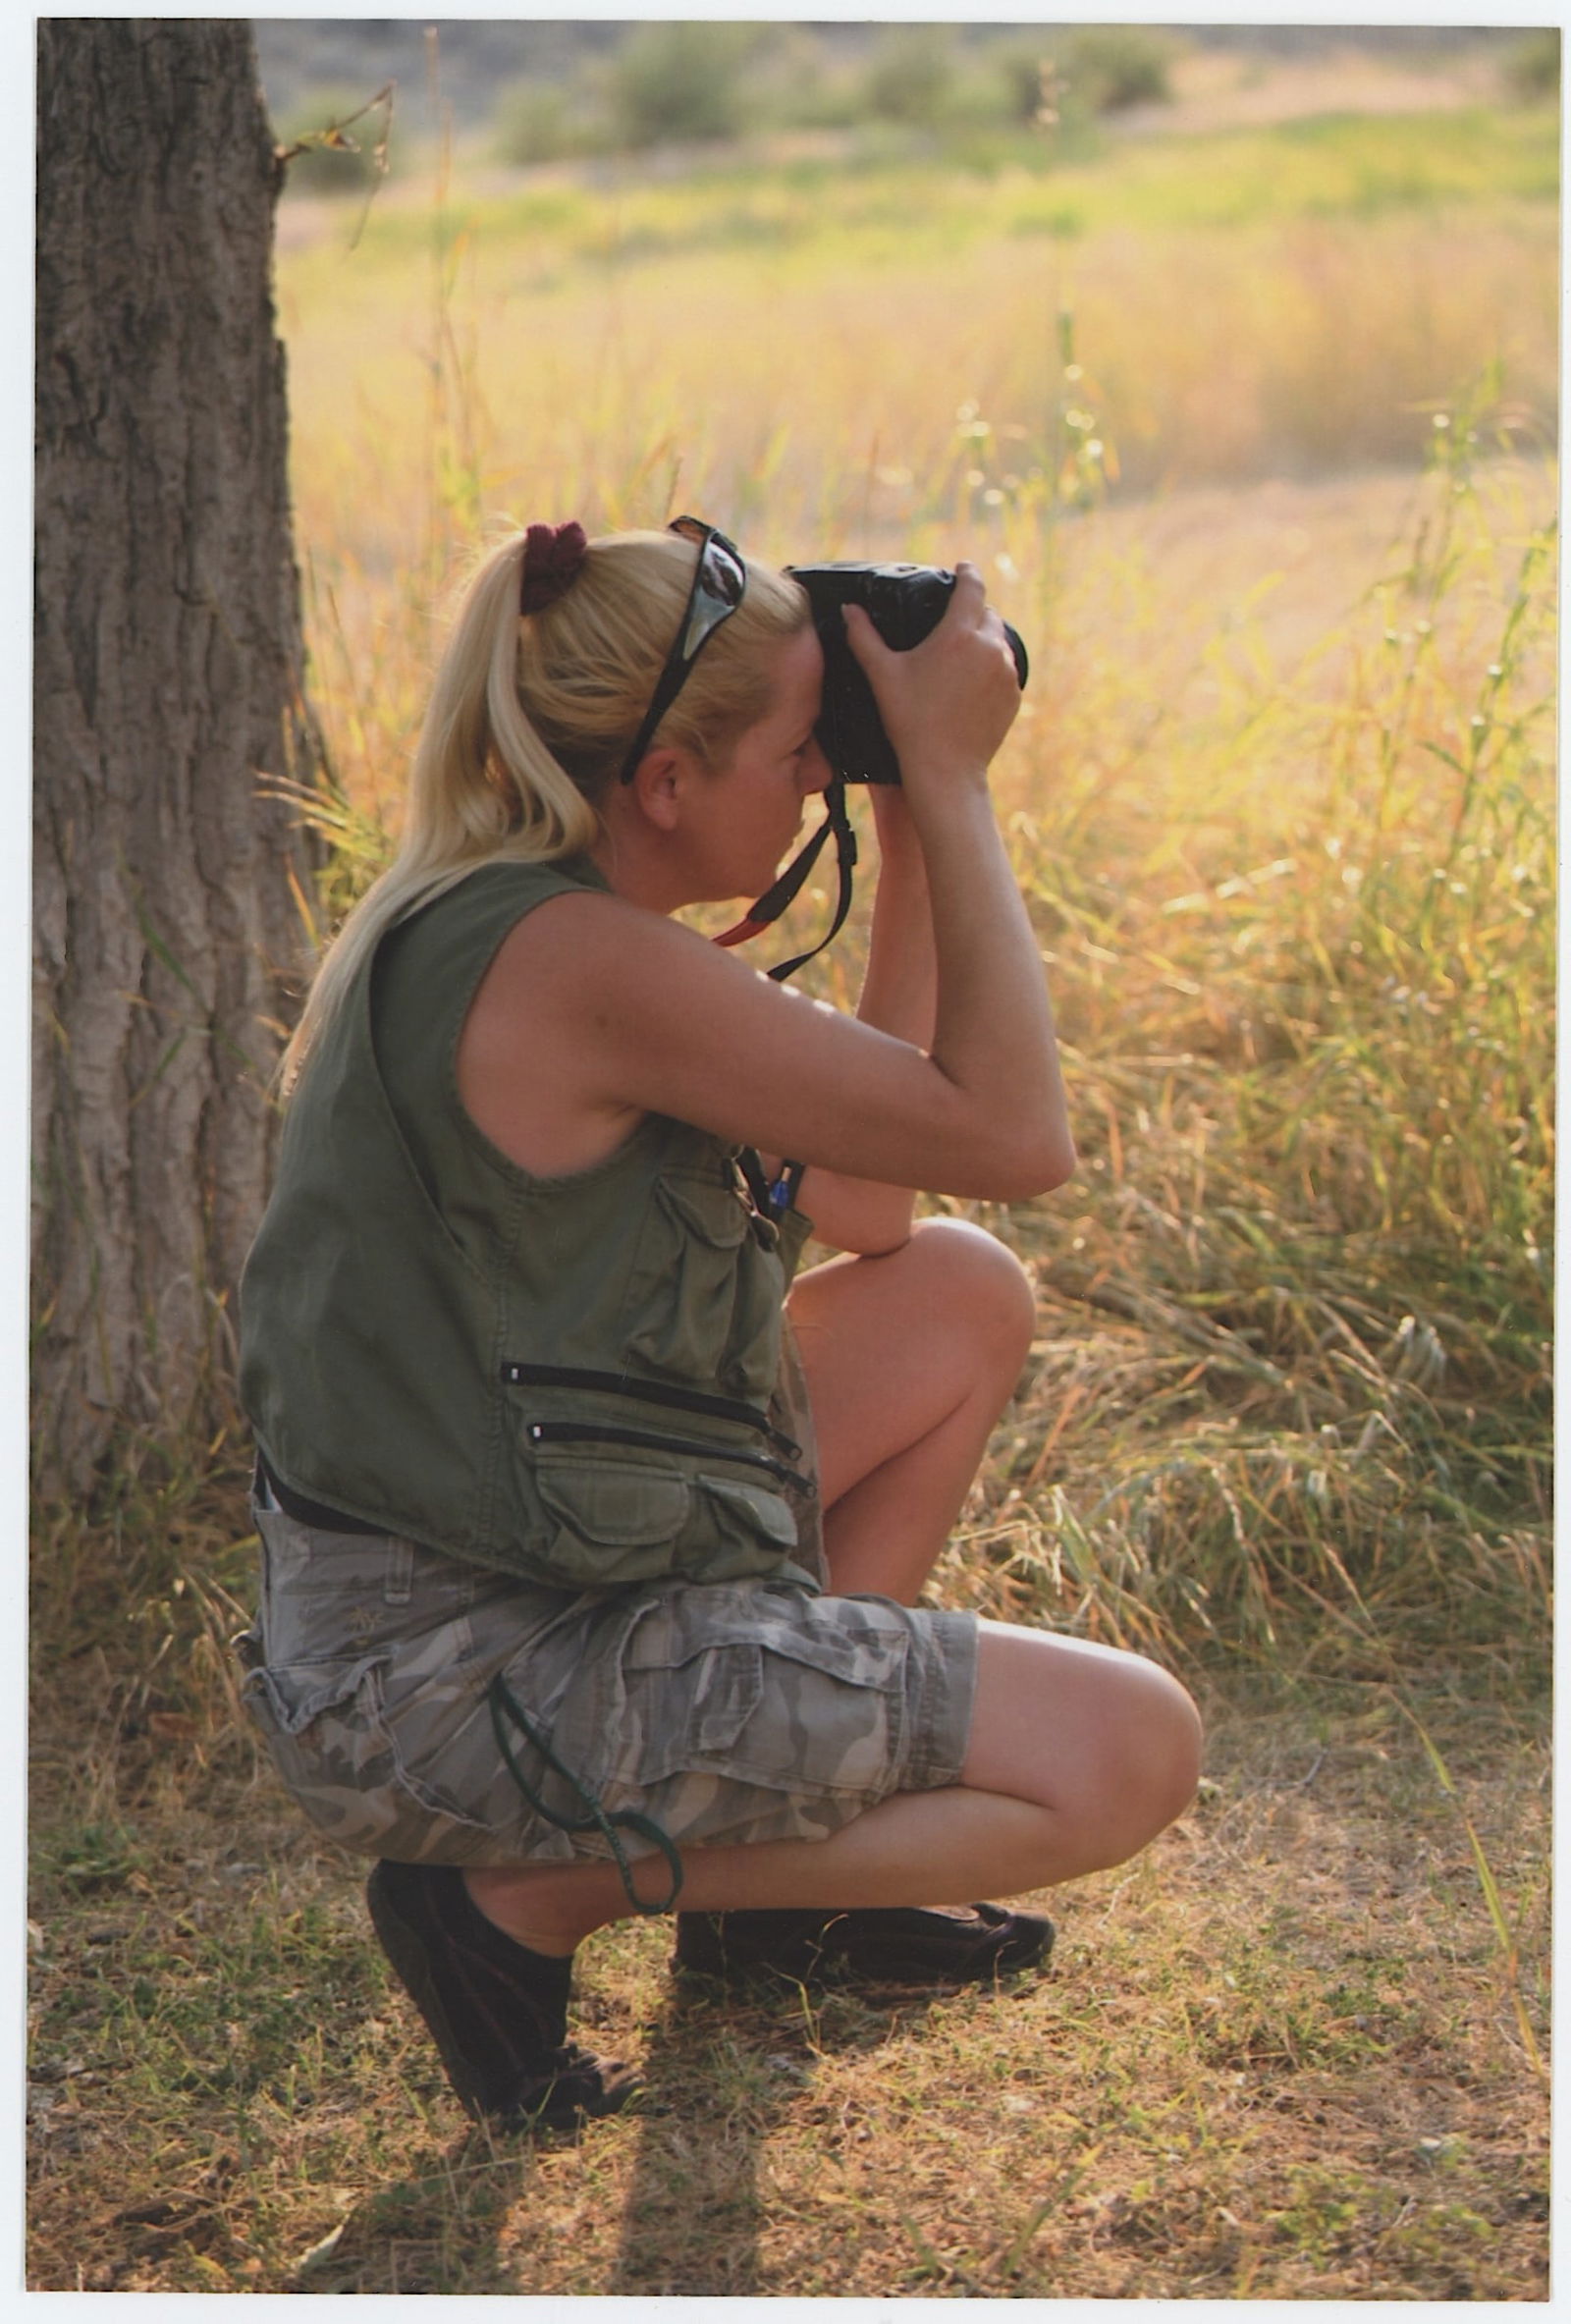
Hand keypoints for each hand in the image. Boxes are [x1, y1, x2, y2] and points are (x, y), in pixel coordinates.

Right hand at [842, 563, 1021, 790]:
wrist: (945, 770)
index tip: (961, 568)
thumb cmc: (910, 721)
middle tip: (950, 628)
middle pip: (987, 613)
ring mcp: (1006, 672)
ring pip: (998, 642)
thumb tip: (849, 609)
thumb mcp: (883, 675)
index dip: (967, 572)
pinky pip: (1005, 671)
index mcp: (958, 634)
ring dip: (982, 643)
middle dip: (971, 615)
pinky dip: (991, 671)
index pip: (972, 586)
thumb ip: (864, 637)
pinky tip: (969, 688)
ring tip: (959, 660)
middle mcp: (989, 647)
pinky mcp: (1014, 695)